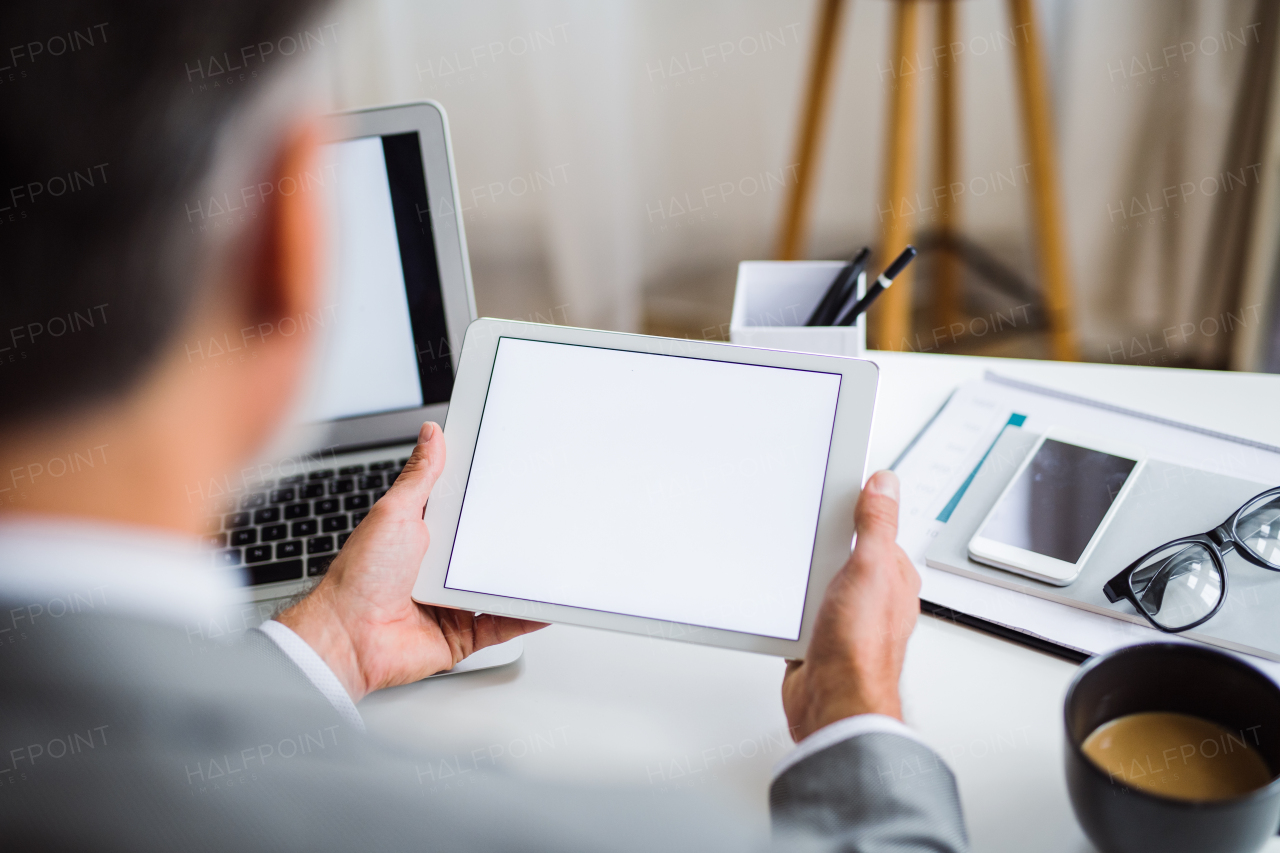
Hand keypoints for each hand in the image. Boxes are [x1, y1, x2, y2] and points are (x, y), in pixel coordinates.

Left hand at [277, 422, 545, 701]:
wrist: (348, 638)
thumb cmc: (359, 577)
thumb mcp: (394, 513)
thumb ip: (419, 476)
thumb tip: (431, 434)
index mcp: (425, 536)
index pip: (465, 512)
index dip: (489, 498)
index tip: (517, 480)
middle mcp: (439, 570)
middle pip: (488, 550)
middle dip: (513, 538)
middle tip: (544, 518)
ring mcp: (452, 602)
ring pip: (498, 587)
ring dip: (521, 578)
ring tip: (550, 559)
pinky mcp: (462, 634)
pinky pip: (502, 624)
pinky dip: (524, 616)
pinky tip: (541, 603)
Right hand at [781, 470, 919, 740]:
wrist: (833, 703)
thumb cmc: (860, 650)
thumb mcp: (869, 569)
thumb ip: (876, 525)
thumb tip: (885, 484)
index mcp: (894, 580)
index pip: (876, 532)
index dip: (856, 513)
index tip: (836, 496)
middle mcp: (874, 601)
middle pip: (844, 557)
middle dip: (824, 547)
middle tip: (807, 532)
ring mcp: (846, 621)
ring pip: (821, 585)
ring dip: (805, 580)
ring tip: (794, 567)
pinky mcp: (820, 640)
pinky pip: (802, 613)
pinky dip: (792, 609)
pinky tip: (786, 606)